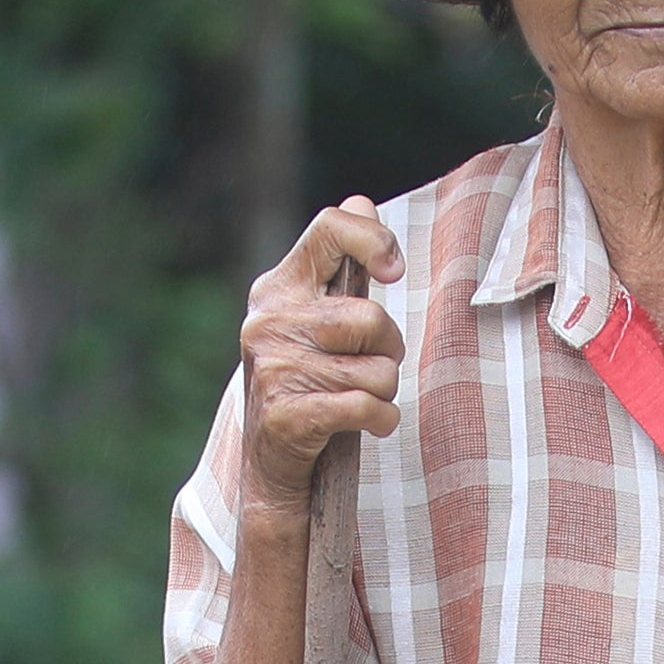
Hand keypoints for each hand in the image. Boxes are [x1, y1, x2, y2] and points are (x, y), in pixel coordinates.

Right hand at [237, 201, 405, 514]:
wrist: (270, 463)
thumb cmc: (307, 381)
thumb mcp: (315, 318)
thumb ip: (338, 265)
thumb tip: (361, 200)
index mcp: (277, 288)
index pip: (330, 228)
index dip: (374, 240)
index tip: (394, 271)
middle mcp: (269, 321)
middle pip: (371, 317)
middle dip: (389, 348)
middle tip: (370, 366)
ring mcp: (274, 368)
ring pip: (378, 370)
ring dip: (385, 391)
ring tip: (360, 398)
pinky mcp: (288, 414)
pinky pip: (367, 407)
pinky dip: (381, 421)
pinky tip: (367, 425)